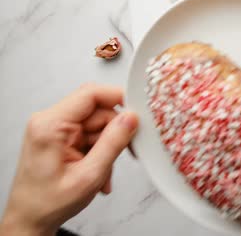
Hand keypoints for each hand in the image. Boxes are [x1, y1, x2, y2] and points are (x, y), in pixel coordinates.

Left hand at [0, 84, 137, 235]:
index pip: (90, 94)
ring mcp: (55, 130)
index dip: (118, 97)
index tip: (138, 110)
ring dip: (108, 148)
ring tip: (104, 172)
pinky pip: (91, 136)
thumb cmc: (47, 203)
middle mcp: (50, 122)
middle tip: (127, 152)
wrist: (30, 220)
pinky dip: (100, 153)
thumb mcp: (89, 175)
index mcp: (50, 125)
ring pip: (98, 125)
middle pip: (98, 111)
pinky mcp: (61, 138)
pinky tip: (98, 171)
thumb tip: (130, 119)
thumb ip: (113, 143)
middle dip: (115, 133)